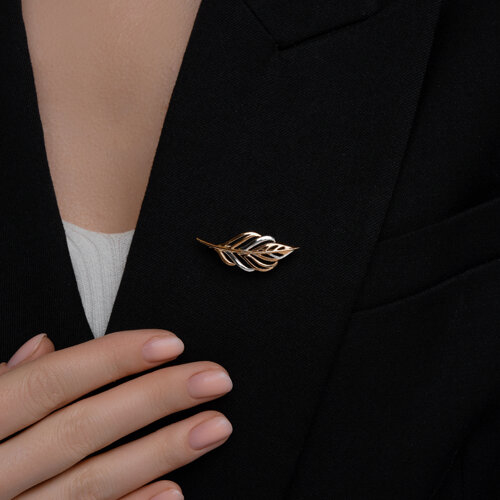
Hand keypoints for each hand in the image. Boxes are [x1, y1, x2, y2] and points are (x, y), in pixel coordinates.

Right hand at [0, 329, 232, 498]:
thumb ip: (1, 385)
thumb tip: (42, 344)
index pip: (48, 382)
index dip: (111, 359)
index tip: (171, 343)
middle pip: (82, 429)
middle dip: (154, 399)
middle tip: (215, 379)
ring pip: (91, 482)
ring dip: (160, 453)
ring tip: (215, 426)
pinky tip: (174, 493)